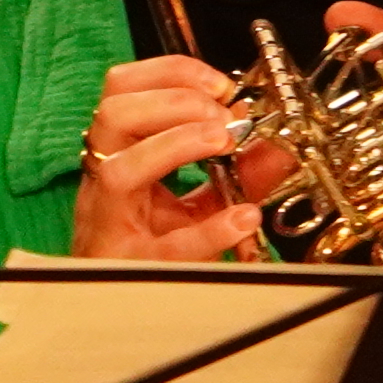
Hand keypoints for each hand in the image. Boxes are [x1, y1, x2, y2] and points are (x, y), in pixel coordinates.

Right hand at [66, 54, 280, 261]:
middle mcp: (103, 181)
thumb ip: (239, 172)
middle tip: (223, 118)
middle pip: (113, 115)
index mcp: (116, 153)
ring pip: (121, 170)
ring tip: (222, 144)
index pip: (122, 89)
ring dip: (176, 144)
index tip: (221, 86)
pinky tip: (243, 219)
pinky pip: (168, 246)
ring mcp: (112, 223)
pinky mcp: (134, 266)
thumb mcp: (197, 201)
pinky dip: (210, 230)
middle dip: (174, 103)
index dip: (171, 74)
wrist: (118, 309)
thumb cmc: (149, 247)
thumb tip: (278, 144)